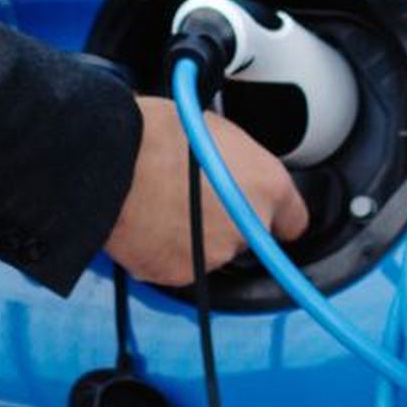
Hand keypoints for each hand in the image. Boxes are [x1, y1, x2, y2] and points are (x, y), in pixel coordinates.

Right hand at [104, 93, 311, 288]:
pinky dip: (165, 251)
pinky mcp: (181, 274)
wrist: (112, 161)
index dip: (275, 214)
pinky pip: (178, 265)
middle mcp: (249, 225)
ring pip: (211, 251)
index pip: (293, 218)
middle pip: (246, 233)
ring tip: (162, 205)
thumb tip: (230, 169)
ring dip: (195, 236)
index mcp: (267, 185)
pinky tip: (147, 224)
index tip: (261, 211)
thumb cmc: (157, 133)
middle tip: (193, 194)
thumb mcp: (215, 131)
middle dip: (225, 219)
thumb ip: (236, 163)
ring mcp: (216, 254)